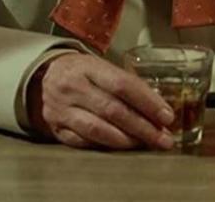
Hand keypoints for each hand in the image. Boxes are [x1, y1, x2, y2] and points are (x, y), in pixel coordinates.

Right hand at [27, 53, 174, 149]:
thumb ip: (128, 84)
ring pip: (97, 129)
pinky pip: (83, 141)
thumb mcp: (103, 67)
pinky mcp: (55, 128)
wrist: (47, 75)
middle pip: (113, 110)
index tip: (167, 116)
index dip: (148, 102)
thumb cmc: (86, 71)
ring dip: (127, 140)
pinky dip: (106, 145)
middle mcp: (73, 88)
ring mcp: (61, 110)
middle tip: (164, 139)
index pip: (123, 85)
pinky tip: (123, 147)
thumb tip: (160, 108)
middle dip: (143, 127)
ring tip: (146, 144)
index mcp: (89, 67)